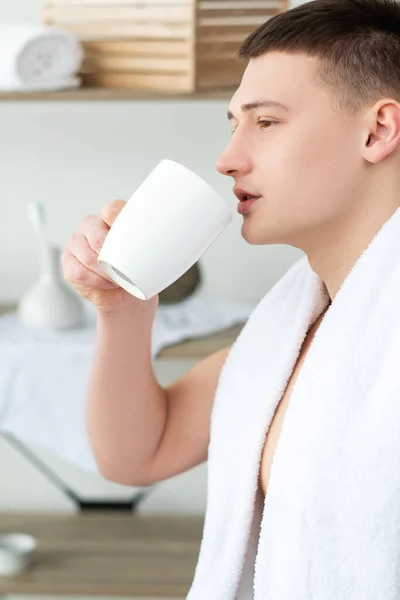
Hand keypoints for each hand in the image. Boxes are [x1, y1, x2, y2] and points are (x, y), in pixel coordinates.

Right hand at [61, 199, 158, 315]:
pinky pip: (78, 271)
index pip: (111, 209)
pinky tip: (106, 284)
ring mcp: (76, 242)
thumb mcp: (148, 253)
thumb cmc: (138, 272)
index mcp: (111, 217)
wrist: (127, 297)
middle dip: (110, 253)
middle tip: (124, 268)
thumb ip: (150, 239)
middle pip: (95, 232)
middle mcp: (91, 226)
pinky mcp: (68, 262)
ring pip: (86, 254)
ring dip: (104, 271)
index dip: (118, 221)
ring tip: (117, 280)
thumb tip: (169, 234)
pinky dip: (95, 281)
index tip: (130, 237)